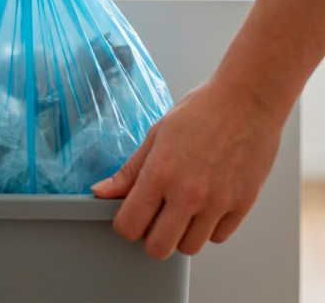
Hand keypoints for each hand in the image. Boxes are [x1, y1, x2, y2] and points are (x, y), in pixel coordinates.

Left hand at [92, 76, 283, 258]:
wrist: (248, 99)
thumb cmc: (202, 110)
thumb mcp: (157, 134)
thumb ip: (130, 170)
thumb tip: (101, 192)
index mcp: (160, 172)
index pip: (129, 226)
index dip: (125, 223)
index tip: (131, 214)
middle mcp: (188, 193)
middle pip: (158, 248)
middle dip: (151, 235)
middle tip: (155, 215)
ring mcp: (218, 202)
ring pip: (189, 248)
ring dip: (181, 233)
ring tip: (183, 206)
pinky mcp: (242, 206)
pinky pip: (218, 237)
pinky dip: (209, 227)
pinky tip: (206, 202)